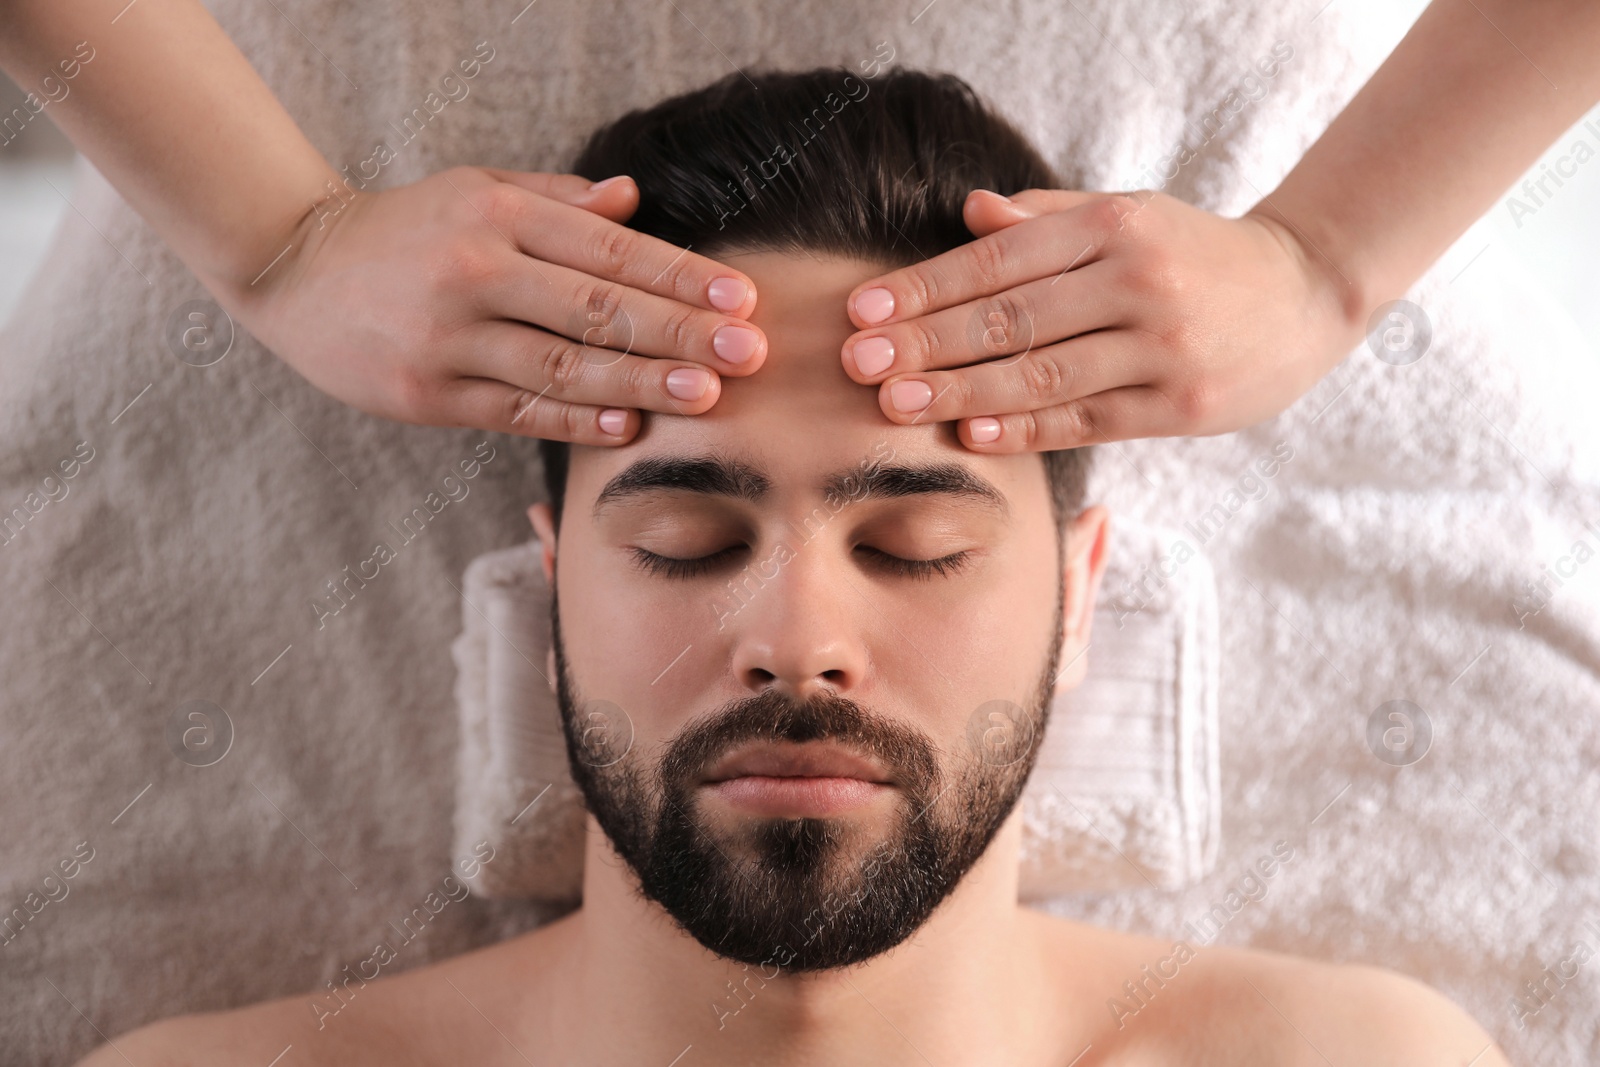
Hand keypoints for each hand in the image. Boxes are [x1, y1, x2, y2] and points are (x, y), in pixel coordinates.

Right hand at [211, 167, 767, 443]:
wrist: (293, 271)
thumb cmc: (405, 228)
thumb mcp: (476, 188)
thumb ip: (558, 198)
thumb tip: (635, 199)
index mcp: (496, 213)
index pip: (607, 248)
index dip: (679, 276)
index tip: (740, 299)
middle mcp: (475, 270)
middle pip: (596, 308)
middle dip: (680, 333)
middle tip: (748, 354)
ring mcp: (450, 337)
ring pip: (561, 366)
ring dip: (639, 383)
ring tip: (705, 396)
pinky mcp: (428, 393)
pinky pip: (515, 410)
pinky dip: (572, 420)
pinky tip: (625, 426)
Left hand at [838, 187, 1363, 449]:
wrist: (1307, 293)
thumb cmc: (1194, 253)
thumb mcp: (1128, 215)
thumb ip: (1048, 218)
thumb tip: (970, 214)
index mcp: (1113, 226)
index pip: (1000, 259)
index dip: (927, 286)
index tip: (865, 308)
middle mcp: (1136, 281)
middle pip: (1011, 317)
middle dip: (926, 342)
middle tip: (859, 363)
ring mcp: (1161, 346)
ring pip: (1044, 373)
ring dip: (962, 390)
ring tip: (895, 403)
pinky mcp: (1181, 405)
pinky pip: (1087, 419)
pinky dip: (1026, 428)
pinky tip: (971, 434)